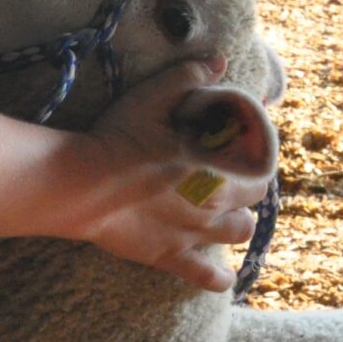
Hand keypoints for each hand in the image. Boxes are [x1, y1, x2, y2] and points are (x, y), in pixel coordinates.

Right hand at [67, 57, 269, 291]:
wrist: (82, 184)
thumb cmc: (118, 137)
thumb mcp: (153, 97)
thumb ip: (189, 77)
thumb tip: (219, 62)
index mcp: (218, 166)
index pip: (259, 165)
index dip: (256, 155)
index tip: (243, 148)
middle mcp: (215, 203)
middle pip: (253, 198)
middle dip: (248, 187)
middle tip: (231, 177)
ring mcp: (194, 233)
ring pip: (239, 233)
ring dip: (238, 223)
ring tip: (226, 215)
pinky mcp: (169, 256)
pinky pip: (205, 277)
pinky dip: (218, 279)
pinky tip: (223, 279)